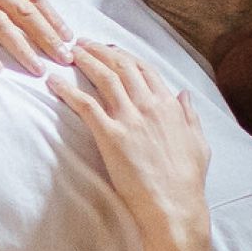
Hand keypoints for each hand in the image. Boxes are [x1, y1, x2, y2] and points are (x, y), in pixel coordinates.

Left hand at [47, 40, 208, 240]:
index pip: (144, 69)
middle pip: (122, 66)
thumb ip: (189, 116)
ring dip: (85, 61)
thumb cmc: (187, 181)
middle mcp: (149, 106)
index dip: (123, 55)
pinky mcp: (111, 136)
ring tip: (69, 52)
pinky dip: (67, 90)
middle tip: (82, 43)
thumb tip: (184, 94)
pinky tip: (53, 81)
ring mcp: (130, 119)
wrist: (175, 207)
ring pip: (104, 78)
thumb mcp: (198, 143)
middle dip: (100, 50)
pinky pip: (85, 105)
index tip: (109, 49)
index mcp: (169, 106)